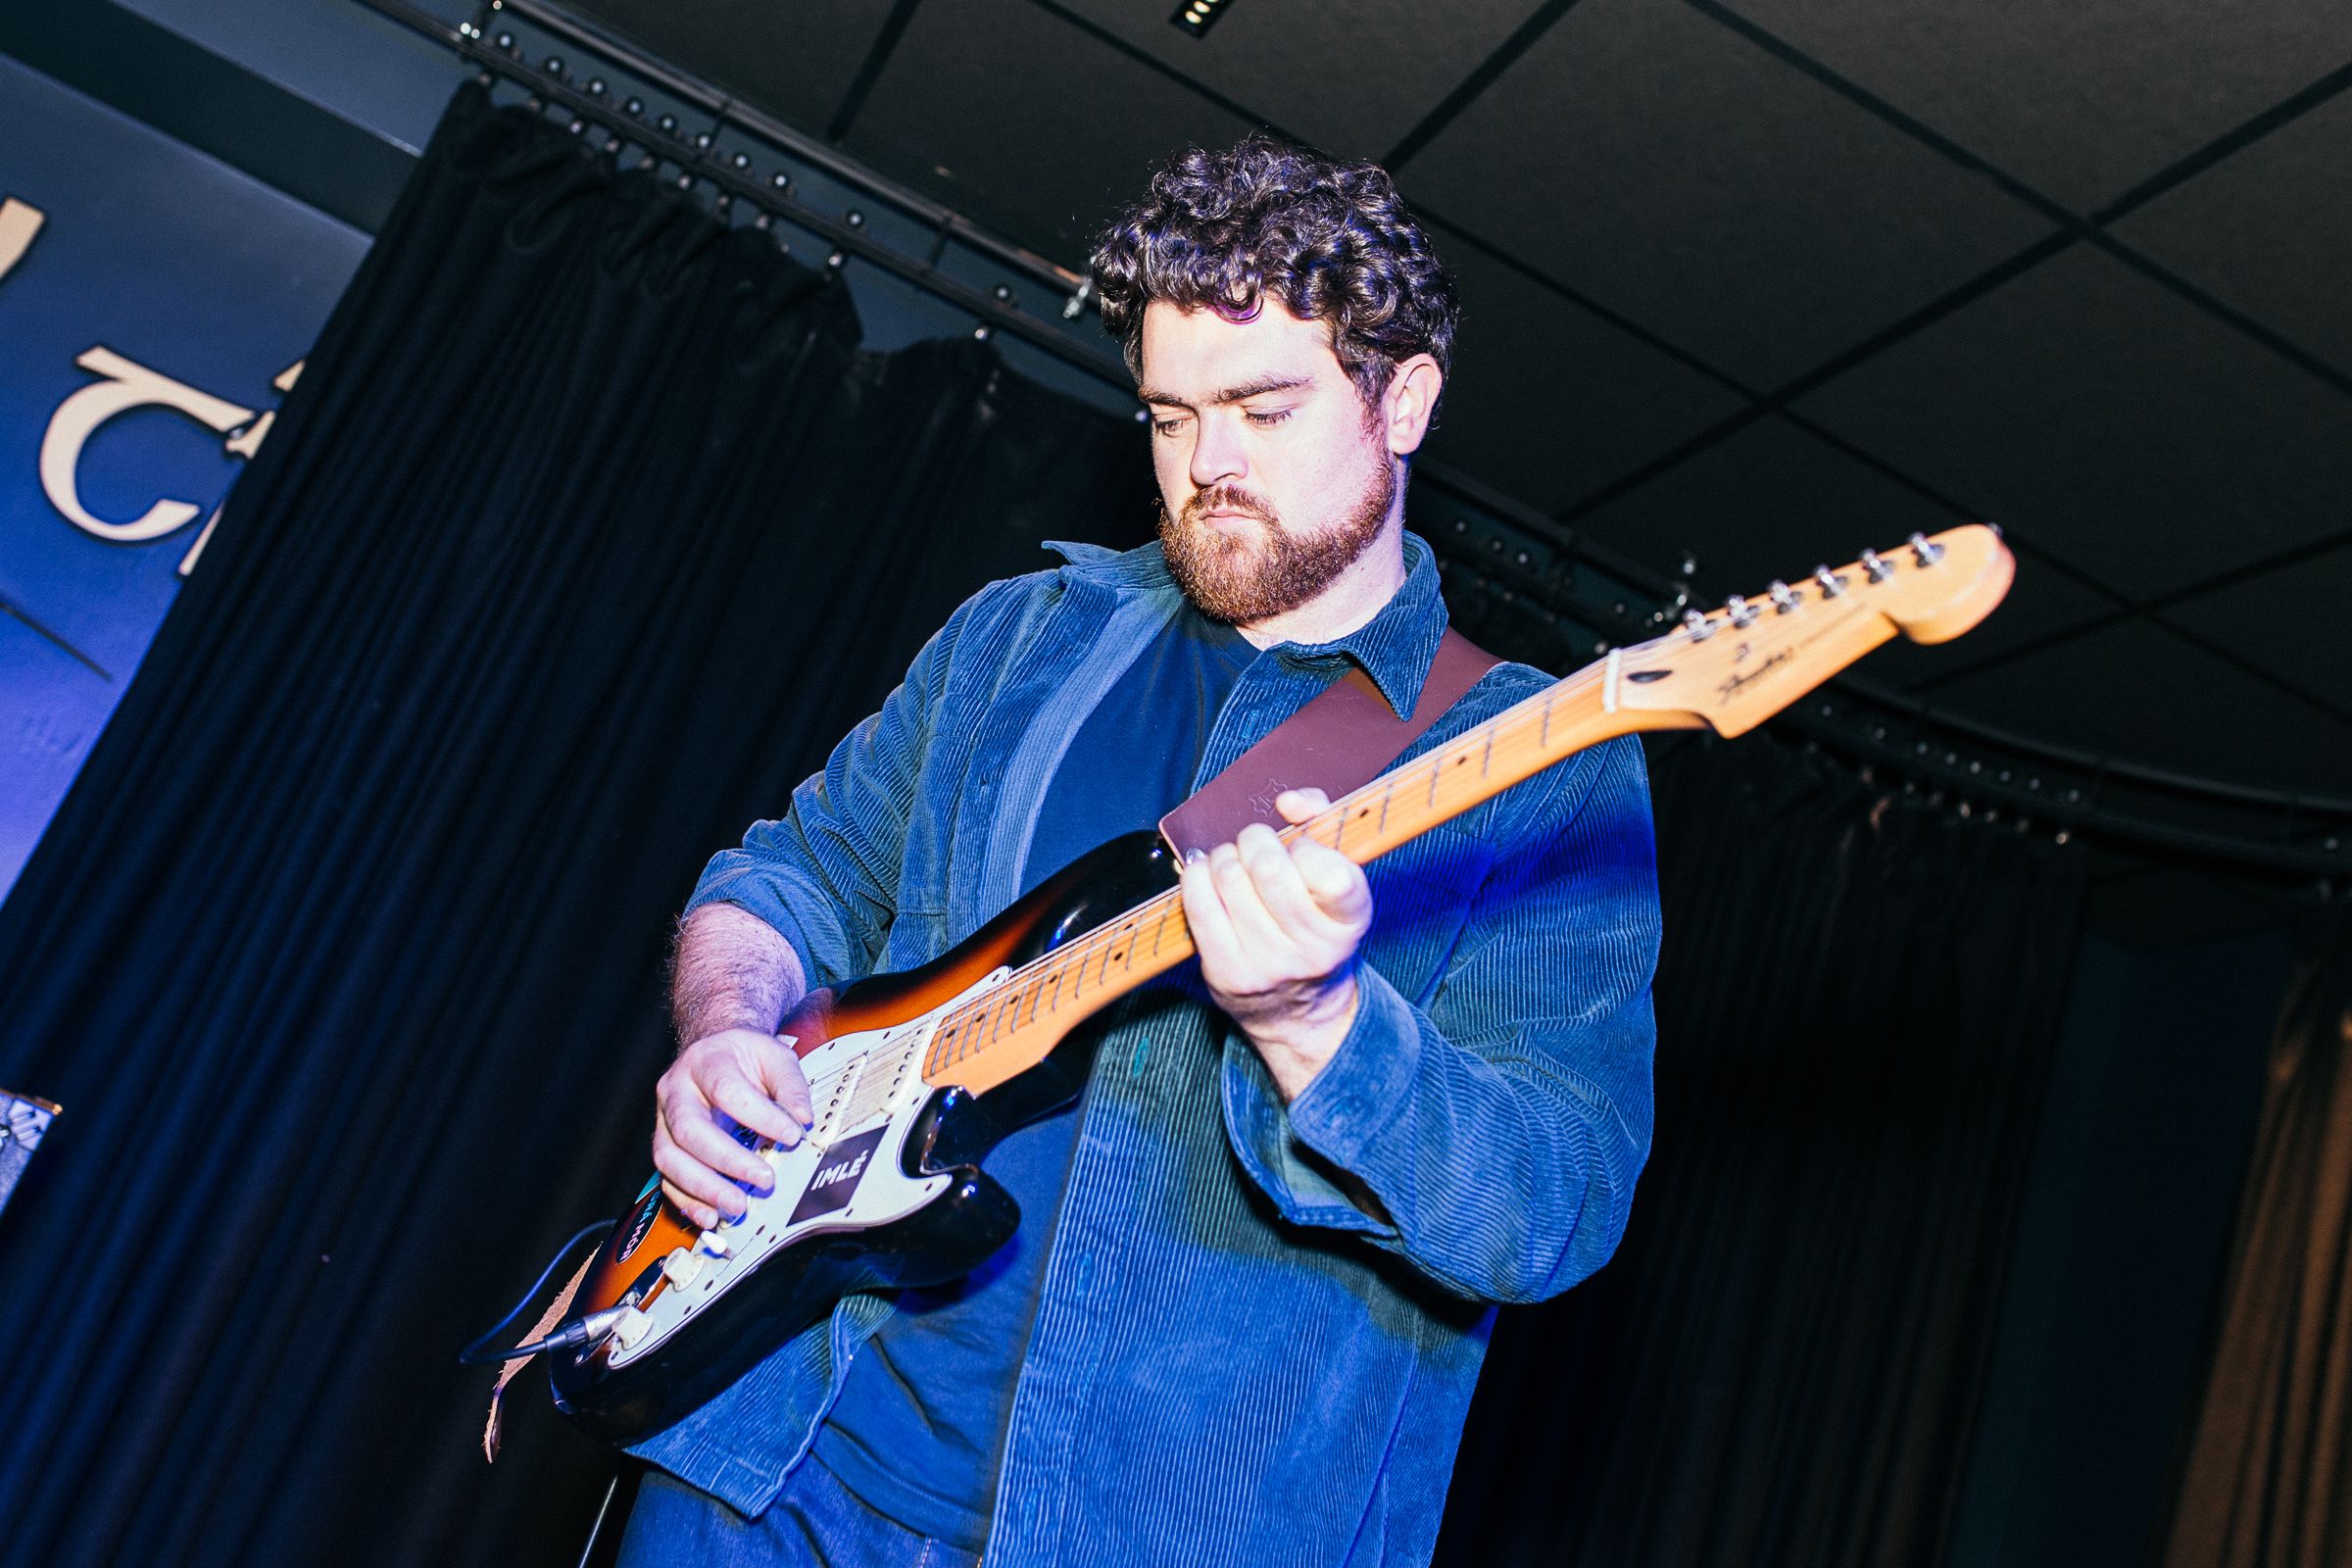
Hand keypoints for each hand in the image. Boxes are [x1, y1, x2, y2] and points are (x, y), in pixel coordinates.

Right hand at [653, 1027, 814, 1229]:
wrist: (713, 1052)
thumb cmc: (743, 1056)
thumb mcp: (773, 1055)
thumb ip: (790, 1084)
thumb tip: (802, 1117)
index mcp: (704, 1061)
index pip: (726, 1089)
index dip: (759, 1115)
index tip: (791, 1135)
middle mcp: (676, 1090)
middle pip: (690, 1128)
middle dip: (728, 1160)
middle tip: (765, 1179)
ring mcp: (664, 1120)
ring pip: (670, 1157)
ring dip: (704, 1187)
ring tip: (737, 1205)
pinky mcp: (664, 1146)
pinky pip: (666, 1178)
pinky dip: (687, 1201)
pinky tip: (711, 1215)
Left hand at [1180, 787, 1373, 1101]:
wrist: (1298, 1006)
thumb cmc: (1314, 922)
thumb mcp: (1337, 878)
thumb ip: (1322, 821)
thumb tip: (1289, 801)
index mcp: (1350, 920)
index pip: (1333, 873)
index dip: (1307, 846)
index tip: (1299, 847)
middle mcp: (1314, 949)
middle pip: (1269, 868)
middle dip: (1254, 841)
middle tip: (1254, 844)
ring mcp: (1269, 965)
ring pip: (1229, 879)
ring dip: (1224, 857)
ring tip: (1231, 863)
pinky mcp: (1228, 973)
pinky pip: (1199, 906)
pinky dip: (1195, 877)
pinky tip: (1203, 873)